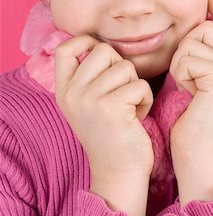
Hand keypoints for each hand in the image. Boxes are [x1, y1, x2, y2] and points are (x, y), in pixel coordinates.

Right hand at [55, 35, 154, 183]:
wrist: (118, 173)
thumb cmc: (110, 134)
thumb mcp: (87, 104)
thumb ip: (87, 77)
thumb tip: (98, 44)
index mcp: (64, 91)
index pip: (64, 50)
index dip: (85, 42)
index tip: (101, 55)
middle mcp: (72, 94)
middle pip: (102, 51)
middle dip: (121, 67)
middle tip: (122, 91)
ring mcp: (89, 100)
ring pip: (125, 67)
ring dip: (135, 85)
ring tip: (130, 107)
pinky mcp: (111, 107)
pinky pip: (140, 85)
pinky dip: (146, 99)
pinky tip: (138, 117)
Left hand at [169, 0, 212, 201]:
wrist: (196, 151)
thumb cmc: (190, 119)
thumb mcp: (198, 82)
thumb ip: (201, 58)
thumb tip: (193, 30)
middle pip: (206, 28)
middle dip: (186, 47)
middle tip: (185, 75)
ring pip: (194, 41)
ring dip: (180, 61)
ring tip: (186, 85)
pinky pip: (188, 57)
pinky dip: (180, 73)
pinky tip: (187, 92)